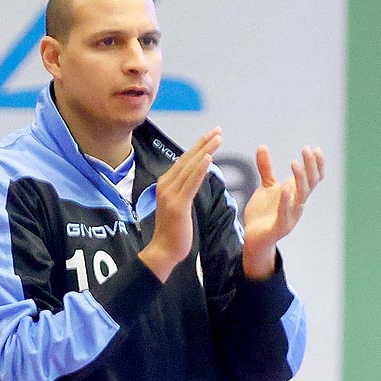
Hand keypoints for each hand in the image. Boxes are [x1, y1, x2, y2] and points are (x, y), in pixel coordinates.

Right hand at [138, 128, 219, 281]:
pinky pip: (191, 183)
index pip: (184, 161)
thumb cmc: (172, 232)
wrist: (163, 251)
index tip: (211, 135)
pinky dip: (200, 169)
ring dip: (205, 150)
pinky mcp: (178, 205)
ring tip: (218, 138)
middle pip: (188, 159)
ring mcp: (171, 195)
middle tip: (218, 130)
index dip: (198, 146)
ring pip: (191, 167)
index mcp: (166, 184)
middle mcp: (166, 185)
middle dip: (204, 143)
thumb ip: (182, 191)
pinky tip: (209, 158)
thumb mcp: (177, 206)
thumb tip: (191, 180)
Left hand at [242, 145, 324, 279]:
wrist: (253, 238)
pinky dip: (285, 201)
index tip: (315, 148)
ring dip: (300, 179)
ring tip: (294, 163)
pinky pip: (285, 214)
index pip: (313, 178)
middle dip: (310, 166)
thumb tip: (262, 146)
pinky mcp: (280, 227)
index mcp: (296, 194)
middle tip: (306, 149)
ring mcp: (291, 216)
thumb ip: (266, 168)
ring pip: (301, 196)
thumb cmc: (263, 213)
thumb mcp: (265, 187)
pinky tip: (284, 188)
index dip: (317, 164)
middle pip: (310, 183)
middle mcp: (297, 204)